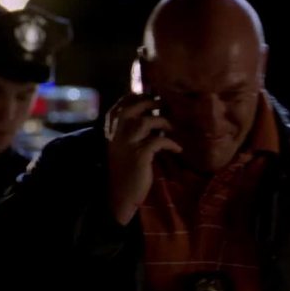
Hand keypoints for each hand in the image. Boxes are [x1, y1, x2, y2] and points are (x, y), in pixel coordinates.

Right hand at [105, 94, 181, 225]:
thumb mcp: (126, 144)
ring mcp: (126, 144)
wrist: (120, 194)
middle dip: (153, 103)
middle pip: (134, 106)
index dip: (140, 96)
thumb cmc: (126, 168)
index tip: (154, 97)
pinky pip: (158, 141)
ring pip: (145, 121)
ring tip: (173, 129)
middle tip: (167, 106)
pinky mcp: (138, 156)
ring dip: (163, 122)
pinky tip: (178, 149)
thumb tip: (155, 110)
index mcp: (111, 128)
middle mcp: (116, 133)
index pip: (123, 103)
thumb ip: (134, 128)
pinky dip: (171, 143)